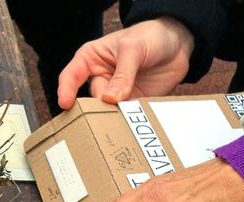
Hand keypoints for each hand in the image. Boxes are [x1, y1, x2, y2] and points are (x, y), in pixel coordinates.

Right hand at [57, 17, 194, 108]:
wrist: (177, 45)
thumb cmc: (150, 36)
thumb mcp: (133, 49)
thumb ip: (123, 74)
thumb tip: (111, 99)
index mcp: (92, 58)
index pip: (72, 75)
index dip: (66, 90)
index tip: (66, 104)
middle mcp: (102, 78)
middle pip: (92, 99)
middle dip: (98, 109)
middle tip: (107, 114)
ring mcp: (117, 93)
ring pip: (109, 112)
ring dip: (115, 118)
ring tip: (122, 121)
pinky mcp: (133, 104)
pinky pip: (128, 117)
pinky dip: (130, 121)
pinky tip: (136, 122)